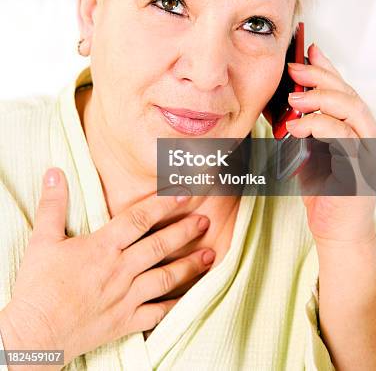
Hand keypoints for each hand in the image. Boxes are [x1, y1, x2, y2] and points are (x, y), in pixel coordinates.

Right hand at [0, 168, 213, 366]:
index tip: (183, 194)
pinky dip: (176, 305)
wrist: (34, 334)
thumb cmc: (38, 287)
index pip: (138, 219)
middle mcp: (120, 270)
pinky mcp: (125, 322)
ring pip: (165, 278)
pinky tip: (190, 297)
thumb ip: (53, 205)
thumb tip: (55, 172)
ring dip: (189, 266)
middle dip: (185, 231)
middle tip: (205, 221)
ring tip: (209, 256)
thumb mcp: (42, 240)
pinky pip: (157, 313)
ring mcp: (126, 298)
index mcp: (102, 247)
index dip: (162, 204)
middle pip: (159, 246)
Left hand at [285, 43, 375, 246]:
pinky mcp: (362, 171)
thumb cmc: (325, 191)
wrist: (337, 232)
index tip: (308, 50)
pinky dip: (319, 127)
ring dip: (320, 99)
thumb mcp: (310, 150)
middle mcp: (368, 137)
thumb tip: (286, 99)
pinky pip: (344, 139)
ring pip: (353, 111)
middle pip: (350, 95)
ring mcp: (369, 154)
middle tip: (294, 69)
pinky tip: (298, 126)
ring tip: (293, 97)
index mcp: (357, 130)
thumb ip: (306, 125)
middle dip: (321, 77)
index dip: (328, 68)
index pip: (345, 90)